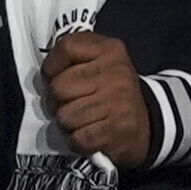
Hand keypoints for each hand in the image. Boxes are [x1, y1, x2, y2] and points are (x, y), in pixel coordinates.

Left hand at [38, 25, 159, 167]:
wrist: (145, 123)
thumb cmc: (111, 91)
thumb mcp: (99, 63)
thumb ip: (73, 59)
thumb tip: (44, 75)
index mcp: (110, 49)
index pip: (66, 47)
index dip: (51, 66)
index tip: (54, 78)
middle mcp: (117, 72)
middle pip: (59, 87)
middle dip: (55, 101)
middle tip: (68, 104)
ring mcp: (119, 101)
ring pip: (65, 117)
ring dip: (67, 125)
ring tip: (81, 120)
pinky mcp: (118, 129)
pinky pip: (77, 138)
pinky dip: (77, 142)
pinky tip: (88, 135)